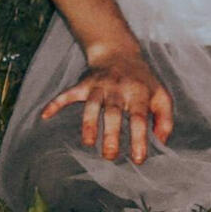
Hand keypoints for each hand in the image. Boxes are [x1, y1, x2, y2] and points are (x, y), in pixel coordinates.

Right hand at [39, 47, 173, 163]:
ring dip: (89, 124)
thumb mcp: (162, 96)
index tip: (138, 159)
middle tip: (110, 156)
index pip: (139, 118)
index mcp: (139, 94)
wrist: (119, 52)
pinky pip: (68, 93)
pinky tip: (45, 115)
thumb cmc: (143, 81)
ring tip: (88, 144)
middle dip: (111, 134)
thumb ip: (165, 120)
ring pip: (92, 105)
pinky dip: (55, 103)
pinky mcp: (84, 84)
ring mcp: (99, 86)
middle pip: (113, 113)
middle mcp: (118, 89)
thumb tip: (162, 142)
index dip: (139, 139)